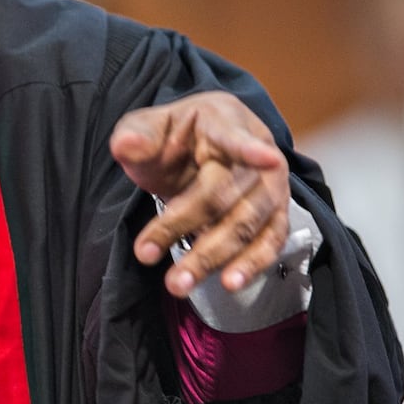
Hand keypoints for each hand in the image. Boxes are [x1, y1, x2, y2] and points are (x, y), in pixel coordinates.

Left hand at [109, 91, 289, 297]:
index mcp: (223, 120)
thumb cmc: (173, 137)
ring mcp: (271, 185)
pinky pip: (270, 241)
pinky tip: (230, 283)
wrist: (196, 150)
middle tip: (146, 254)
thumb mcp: (147, 127)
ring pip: (247, 223)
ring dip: (213, 256)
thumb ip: (136, 135)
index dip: (248, 148)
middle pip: (224, 192)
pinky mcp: (275, 214)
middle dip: (185, 225)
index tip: (265, 157)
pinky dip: (252, 264)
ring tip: (180, 283)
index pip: (233, 135)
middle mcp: (259, 150)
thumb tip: (128, 144)